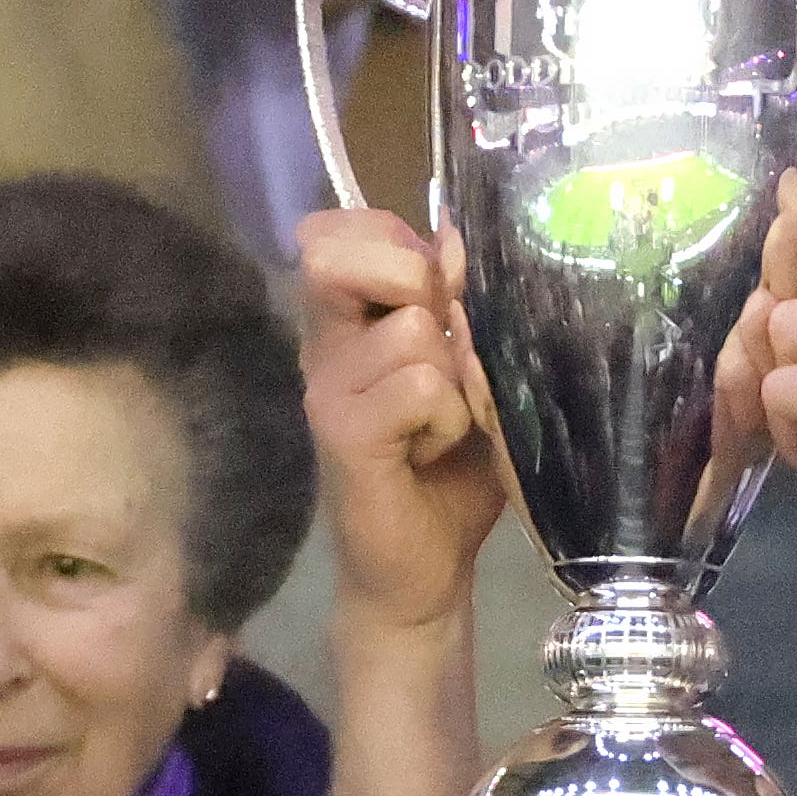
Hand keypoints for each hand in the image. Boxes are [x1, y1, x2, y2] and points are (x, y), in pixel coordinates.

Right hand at [296, 208, 510, 642]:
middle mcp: (324, 342)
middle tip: (445, 346)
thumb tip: (461, 241)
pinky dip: (451, 419)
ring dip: (456, 376)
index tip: (437, 290)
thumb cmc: (453, 468)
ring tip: (448, 420)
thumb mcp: (472, 373)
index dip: (399, 241)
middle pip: (343, 255)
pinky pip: (421, 388)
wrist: (426, 568)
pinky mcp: (341, 433)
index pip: (343, 227)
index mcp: (349, 318)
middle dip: (417, 283)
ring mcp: (326, 386)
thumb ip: (465, 306)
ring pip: (411, 331)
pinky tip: (434, 451)